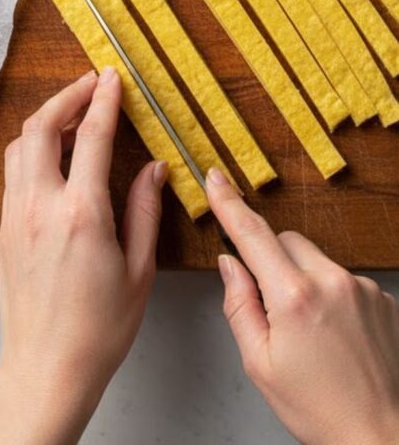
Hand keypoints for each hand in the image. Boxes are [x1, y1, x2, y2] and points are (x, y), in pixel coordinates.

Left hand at [0, 67, 166, 444]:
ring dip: (45, 120)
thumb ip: (145, 211)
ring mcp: (16, 215)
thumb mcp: (139, 270)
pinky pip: (14, 171)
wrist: (46, 368)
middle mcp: (41, 205)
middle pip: (42, 126)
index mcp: (81, 213)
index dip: (104, 99)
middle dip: (66, 96)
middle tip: (90, 84)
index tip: (112, 78)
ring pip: (20, 145)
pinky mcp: (4, 228)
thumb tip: (154, 168)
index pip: (92, 136)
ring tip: (74, 117)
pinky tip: (55, 156)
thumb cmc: (99, 328)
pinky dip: (33, 148)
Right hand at [207, 167, 398, 444]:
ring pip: (315, 259)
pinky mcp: (383, 297)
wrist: (381, 436)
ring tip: (310, 330)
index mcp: (293, 296)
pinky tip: (335, 333)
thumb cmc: (318, 409)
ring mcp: (362, 287)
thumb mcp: (259, 363)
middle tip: (270, 304)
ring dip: (303, 277)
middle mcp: (331, 281)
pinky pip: (343, 278)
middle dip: (271, 259)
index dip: (229, 203)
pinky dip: (331, 294)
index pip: (252, 234)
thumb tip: (230, 264)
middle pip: (286, 240)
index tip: (215, 178)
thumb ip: (239, 305)